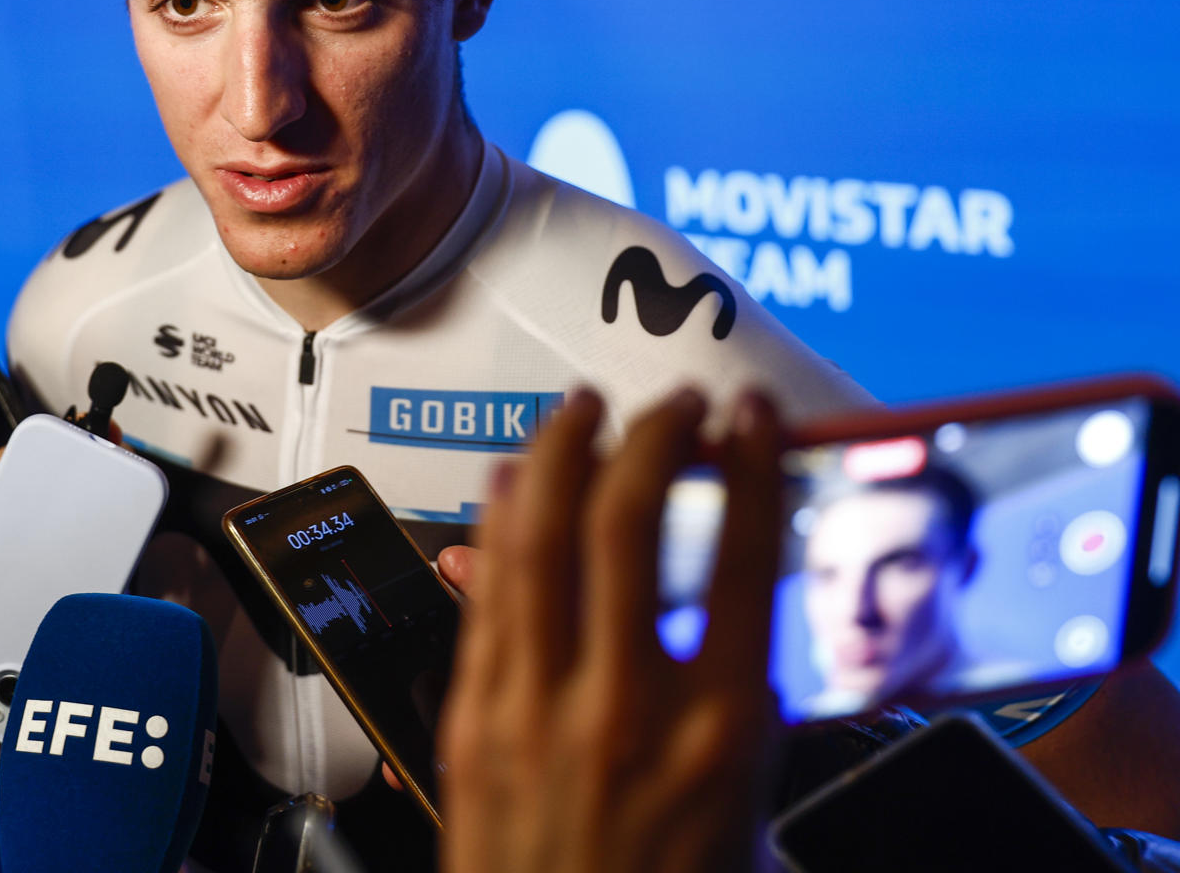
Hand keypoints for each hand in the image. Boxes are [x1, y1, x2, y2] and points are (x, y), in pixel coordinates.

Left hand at [438, 387, 783, 872]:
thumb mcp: (756, 824)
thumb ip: (749, 719)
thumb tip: (743, 636)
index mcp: (721, 737)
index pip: (742, 555)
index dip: (750, 463)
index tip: (753, 417)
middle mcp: (626, 708)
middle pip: (629, 521)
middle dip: (653, 435)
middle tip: (675, 403)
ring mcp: (536, 709)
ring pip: (535, 536)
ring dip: (560, 453)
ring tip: (584, 408)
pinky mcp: (471, 722)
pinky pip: (482, 593)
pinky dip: (495, 521)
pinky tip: (508, 483)